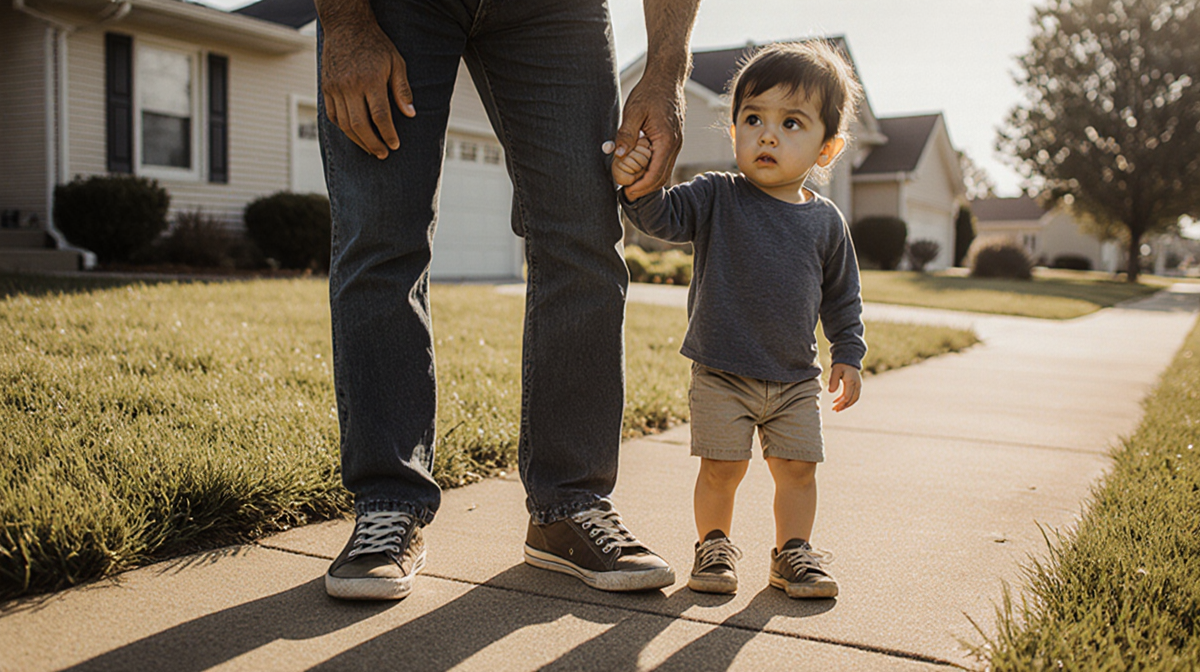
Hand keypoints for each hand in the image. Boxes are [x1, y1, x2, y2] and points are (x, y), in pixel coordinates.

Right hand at [321, 18, 414, 159]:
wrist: (346, 27)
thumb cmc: (376, 45)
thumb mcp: (396, 62)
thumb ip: (402, 89)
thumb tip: (410, 114)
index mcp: (370, 79)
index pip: (380, 115)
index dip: (388, 134)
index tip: (395, 145)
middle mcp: (350, 85)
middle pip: (360, 125)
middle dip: (373, 143)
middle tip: (383, 154)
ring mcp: (335, 88)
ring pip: (344, 124)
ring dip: (358, 141)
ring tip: (371, 149)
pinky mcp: (325, 88)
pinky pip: (332, 116)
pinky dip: (344, 128)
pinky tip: (355, 135)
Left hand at [610, 77, 684, 199]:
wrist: (667, 77)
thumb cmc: (650, 92)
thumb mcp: (633, 111)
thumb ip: (626, 134)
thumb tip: (618, 155)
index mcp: (667, 141)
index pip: (655, 175)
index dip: (640, 188)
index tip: (626, 193)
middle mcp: (675, 145)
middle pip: (661, 177)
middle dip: (644, 188)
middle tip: (626, 193)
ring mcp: (676, 143)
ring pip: (664, 170)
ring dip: (648, 179)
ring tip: (630, 182)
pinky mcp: (673, 139)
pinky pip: (664, 160)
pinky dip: (652, 168)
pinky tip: (638, 166)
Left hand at [828, 363, 861, 411]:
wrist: (848, 360)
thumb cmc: (840, 365)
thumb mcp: (835, 371)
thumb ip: (833, 381)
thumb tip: (830, 392)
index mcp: (851, 382)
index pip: (847, 397)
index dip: (840, 404)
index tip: (833, 407)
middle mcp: (857, 385)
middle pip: (852, 400)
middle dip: (843, 406)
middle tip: (835, 410)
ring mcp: (859, 386)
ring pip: (854, 399)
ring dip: (846, 405)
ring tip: (837, 408)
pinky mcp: (858, 386)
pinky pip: (854, 396)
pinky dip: (848, 401)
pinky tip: (839, 401)